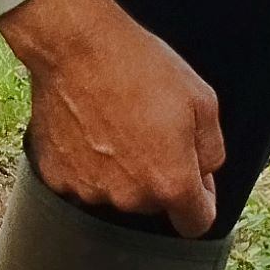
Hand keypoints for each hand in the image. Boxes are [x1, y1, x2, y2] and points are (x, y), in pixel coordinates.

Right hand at [0, 0, 222, 235]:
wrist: (76, 46)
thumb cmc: (140, 67)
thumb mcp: (202, 101)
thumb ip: (212, 150)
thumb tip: (205, 173)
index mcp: (170, 183)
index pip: (195, 224)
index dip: (200, 202)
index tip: (194, 182)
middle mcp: (129, 197)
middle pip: (153, 204)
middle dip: (158, 176)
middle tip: (149, 129)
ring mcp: (88, 190)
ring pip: (115, 191)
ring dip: (119, 169)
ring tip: (114, 123)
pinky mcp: (56, 177)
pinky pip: (80, 178)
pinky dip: (85, 161)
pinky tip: (88, 127)